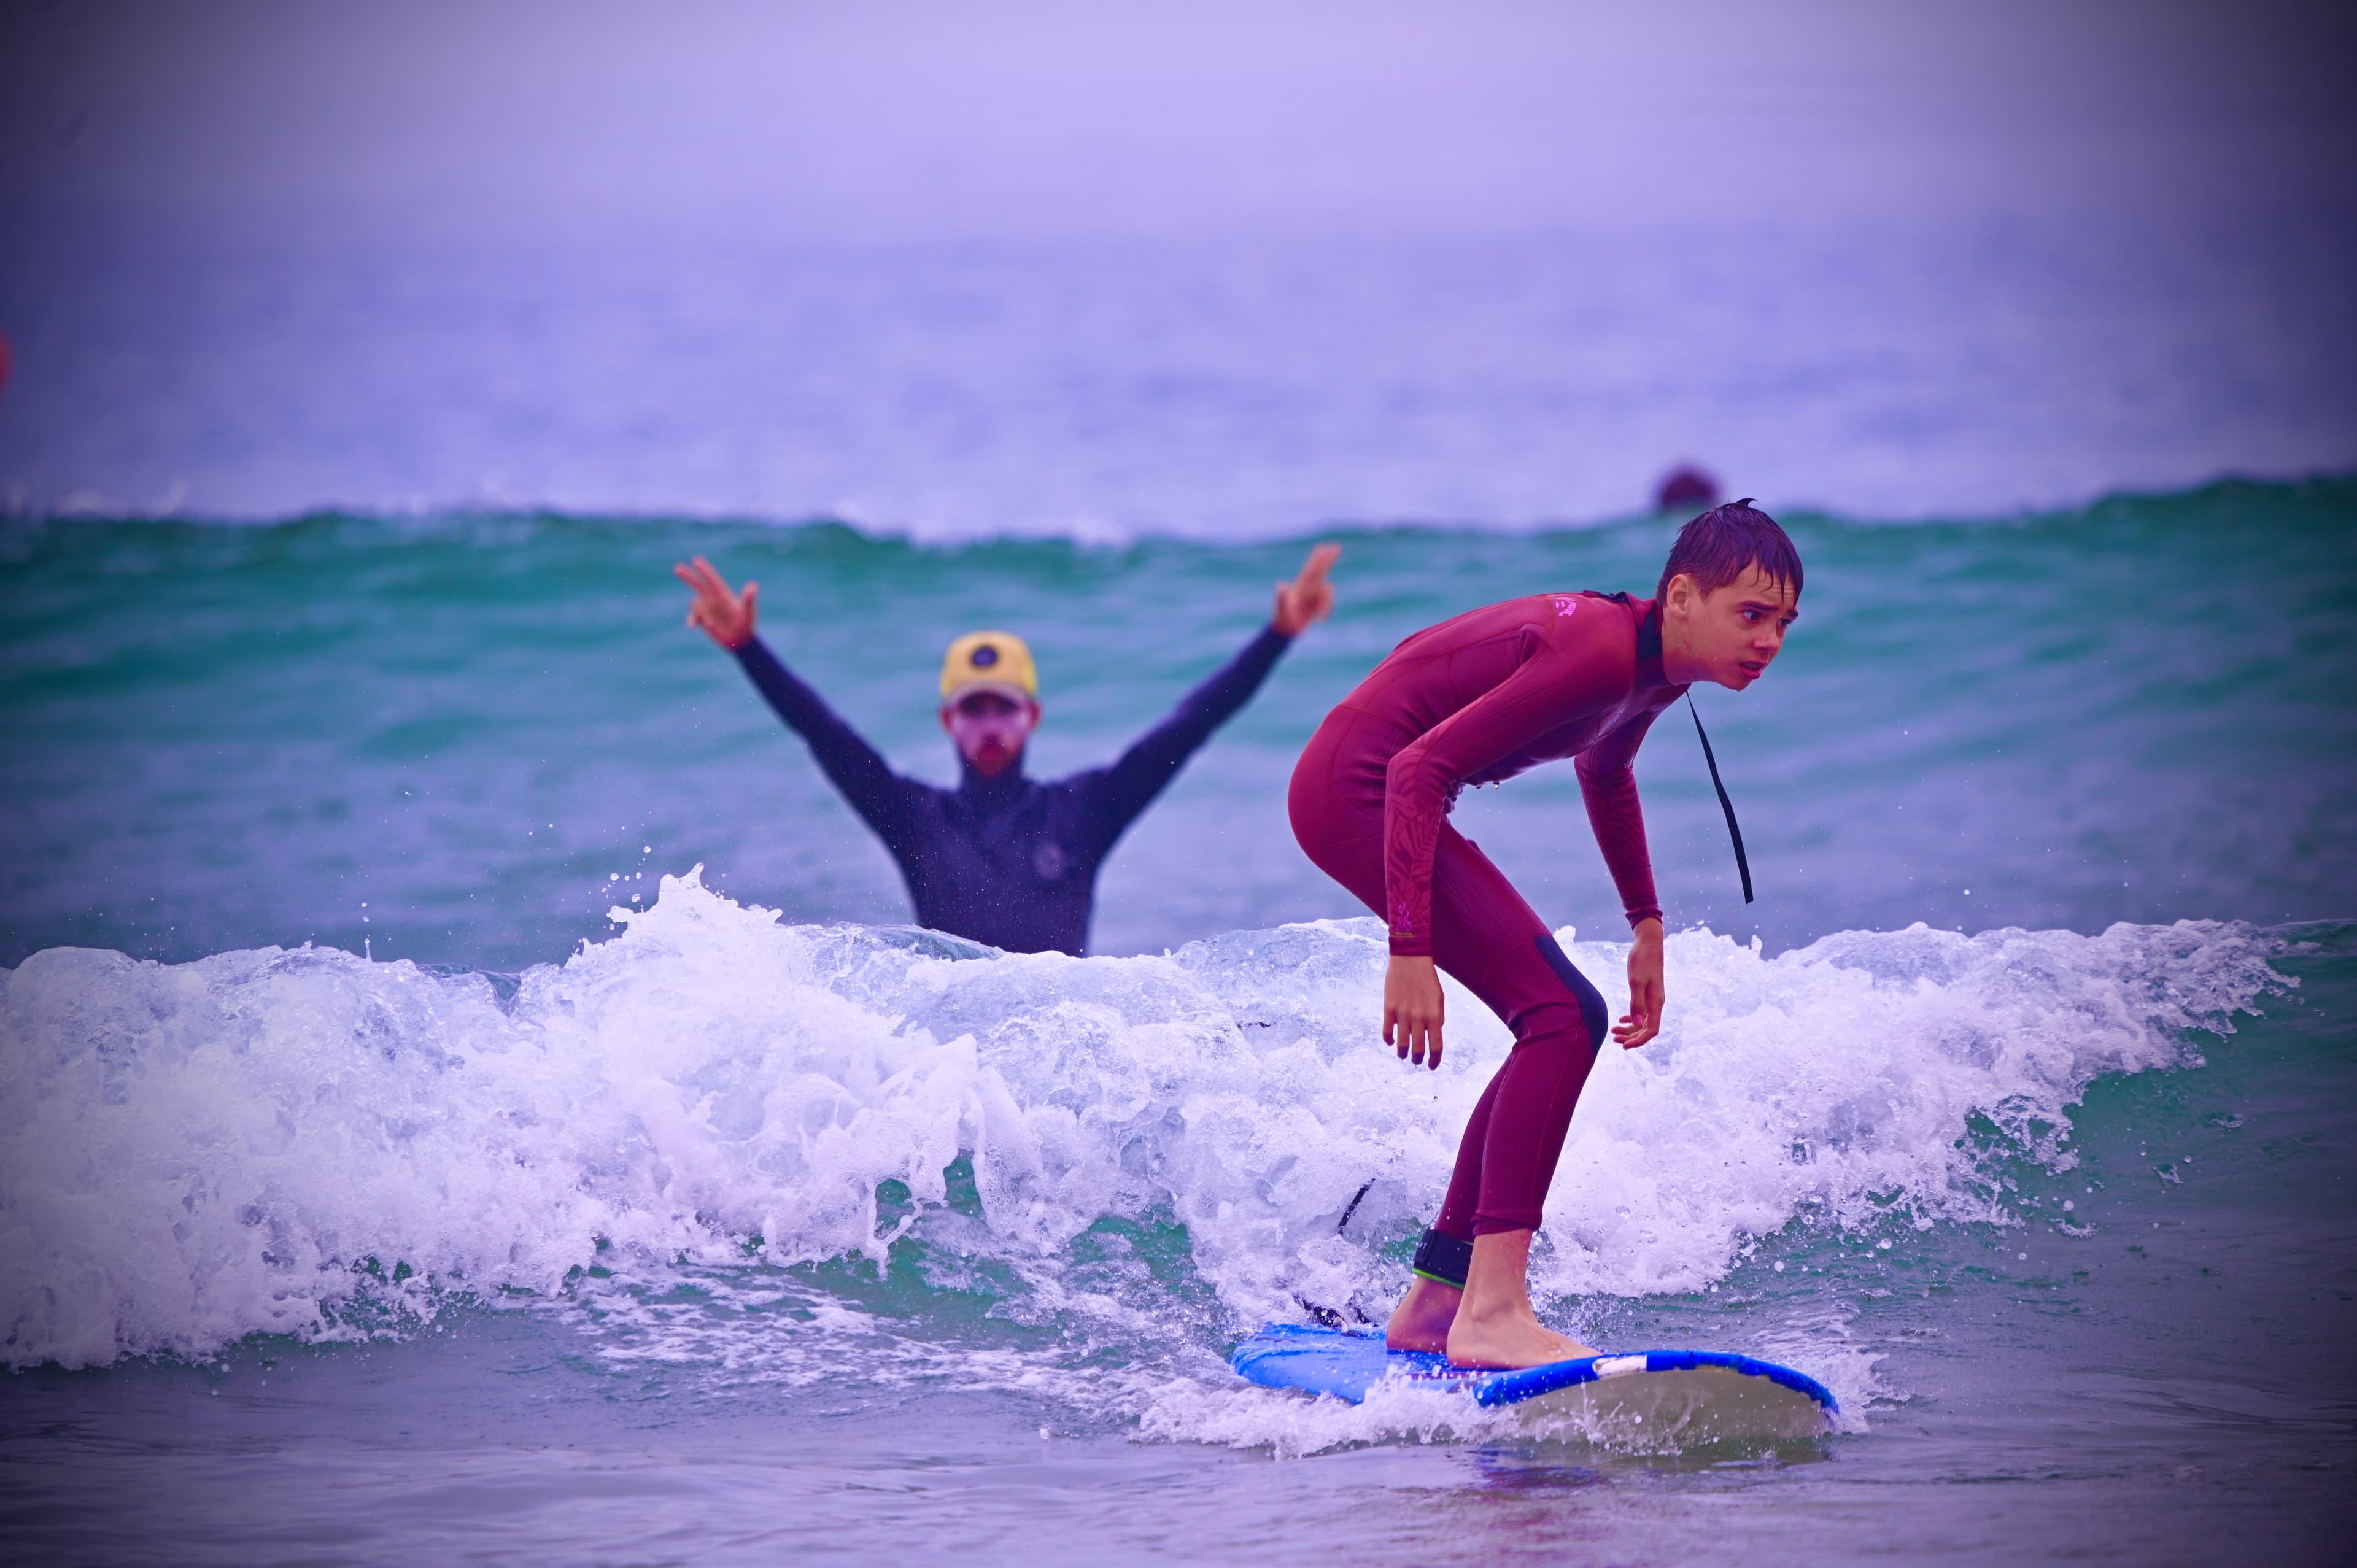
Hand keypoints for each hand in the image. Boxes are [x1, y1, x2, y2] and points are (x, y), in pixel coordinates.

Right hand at [674, 555, 757, 649]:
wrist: (740, 640)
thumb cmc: (747, 623)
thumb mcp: (748, 611)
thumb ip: (748, 599)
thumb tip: (753, 586)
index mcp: (723, 594)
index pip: (712, 580)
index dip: (705, 570)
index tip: (696, 560)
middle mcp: (713, 599)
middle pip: (698, 585)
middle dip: (688, 577)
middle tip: (677, 567)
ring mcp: (707, 609)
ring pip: (696, 605)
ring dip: (702, 613)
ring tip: (713, 624)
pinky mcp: (702, 619)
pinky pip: (693, 617)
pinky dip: (691, 620)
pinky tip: (691, 626)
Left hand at [1272, 542, 1340, 636]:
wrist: (1284, 630)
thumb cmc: (1282, 619)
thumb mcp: (1281, 609)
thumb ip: (1282, 597)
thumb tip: (1281, 585)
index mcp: (1300, 586)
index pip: (1311, 570)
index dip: (1318, 559)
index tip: (1324, 547)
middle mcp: (1307, 587)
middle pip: (1320, 571)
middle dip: (1328, 560)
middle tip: (1336, 547)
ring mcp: (1312, 595)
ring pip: (1327, 592)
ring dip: (1327, 604)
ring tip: (1321, 618)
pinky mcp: (1316, 602)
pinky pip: (1327, 602)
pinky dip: (1327, 610)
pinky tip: (1320, 620)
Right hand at [1384, 954, 1445, 1069]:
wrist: (1410, 959)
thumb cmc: (1427, 979)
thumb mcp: (1439, 999)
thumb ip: (1437, 1018)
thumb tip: (1432, 1034)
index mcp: (1434, 1016)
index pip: (1436, 1046)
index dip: (1434, 1060)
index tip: (1432, 1066)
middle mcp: (1419, 1017)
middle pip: (1418, 1049)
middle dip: (1417, 1059)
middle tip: (1416, 1061)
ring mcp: (1403, 1014)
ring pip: (1401, 1044)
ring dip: (1403, 1053)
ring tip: (1403, 1054)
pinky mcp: (1389, 1008)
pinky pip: (1387, 1031)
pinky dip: (1388, 1040)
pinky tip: (1390, 1042)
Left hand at [1614, 919, 1663, 1047]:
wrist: (1649, 943)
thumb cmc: (1642, 959)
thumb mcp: (1636, 981)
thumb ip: (1636, 1003)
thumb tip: (1635, 1023)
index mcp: (1656, 1003)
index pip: (1651, 1030)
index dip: (1639, 1041)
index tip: (1624, 1046)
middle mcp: (1656, 1003)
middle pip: (1647, 1029)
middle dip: (1631, 1037)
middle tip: (1614, 1039)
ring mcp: (1653, 999)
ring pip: (1643, 1021)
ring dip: (1630, 1029)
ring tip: (1613, 1031)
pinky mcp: (1648, 993)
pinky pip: (1642, 1012)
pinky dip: (1631, 1018)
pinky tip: (1621, 1018)